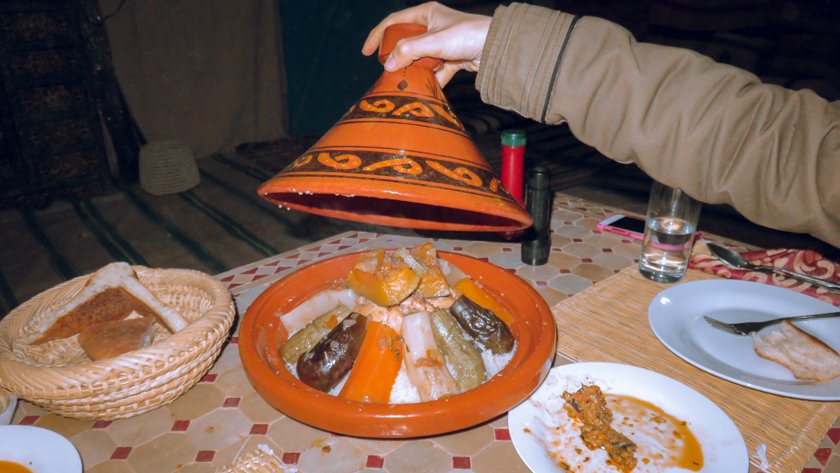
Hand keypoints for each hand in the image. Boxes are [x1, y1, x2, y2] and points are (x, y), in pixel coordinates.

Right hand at [362, 2, 490, 86]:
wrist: (497, 47)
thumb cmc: (469, 34)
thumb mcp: (434, 41)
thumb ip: (408, 51)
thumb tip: (387, 64)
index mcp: (426, 14)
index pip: (394, 22)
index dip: (378, 36)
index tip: (366, 52)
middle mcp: (433, 27)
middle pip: (406, 43)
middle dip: (397, 58)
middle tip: (386, 71)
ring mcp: (442, 44)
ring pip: (420, 59)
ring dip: (414, 71)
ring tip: (404, 82)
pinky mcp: (452, 59)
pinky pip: (435, 71)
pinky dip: (430, 80)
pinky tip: (426, 88)